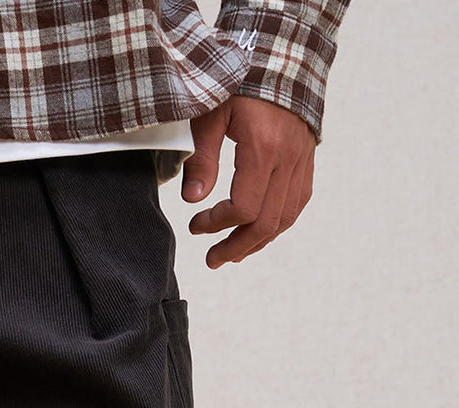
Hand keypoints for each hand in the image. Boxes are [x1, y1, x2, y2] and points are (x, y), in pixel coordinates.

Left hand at [181, 95, 314, 267]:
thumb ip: (202, 158)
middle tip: (213, 259)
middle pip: (266, 223)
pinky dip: (278, 223)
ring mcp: (301, 161)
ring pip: (285, 218)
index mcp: (263, 148)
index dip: (217, 225)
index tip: (196, 226)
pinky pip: (297, 202)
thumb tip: (193, 200)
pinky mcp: (306, 160)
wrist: (282, 57)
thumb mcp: (212, 114)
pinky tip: (259, 231)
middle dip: (236, 247)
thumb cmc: (242, 82)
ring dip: (258, 242)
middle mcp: (287, 159)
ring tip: (233, 252)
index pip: (243, 207)